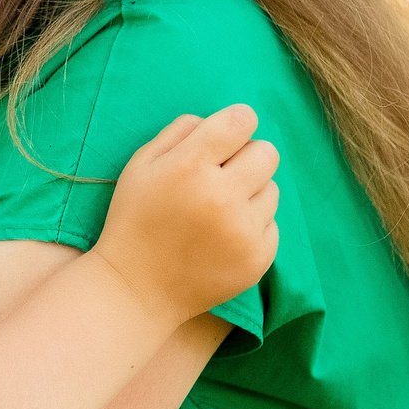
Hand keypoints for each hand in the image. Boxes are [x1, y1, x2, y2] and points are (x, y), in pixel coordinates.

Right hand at [93, 105, 280, 319]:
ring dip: (250, 193)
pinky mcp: (258, 258)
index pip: (242, 121)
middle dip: (247, 157)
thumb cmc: (135, 220)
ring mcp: (243, 231)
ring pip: (272, 189)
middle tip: (224, 175)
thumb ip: (179, 132)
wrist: (136, 289)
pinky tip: (223, 236)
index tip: (228, 135)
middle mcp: (222, 197)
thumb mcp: (140, 166)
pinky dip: (252, 226)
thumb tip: (217, 120)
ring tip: (219, 211)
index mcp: (190, 167)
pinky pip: (272, 224)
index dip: (236, 123)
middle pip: (267, 152)